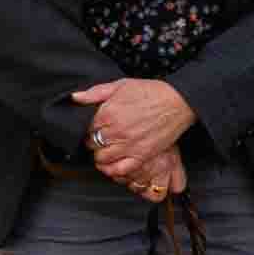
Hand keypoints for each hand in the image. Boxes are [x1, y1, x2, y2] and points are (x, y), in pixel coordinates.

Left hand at [78, 77, 194, 198]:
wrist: (178, 102)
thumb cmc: (151, 92)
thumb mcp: (121, 85)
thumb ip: (95, 92)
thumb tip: (75, 98)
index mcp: (108, 113)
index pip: (86, 127)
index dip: (89, 128)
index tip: (95, 127)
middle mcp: (116, 131)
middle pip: (92, 144)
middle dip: (94, 141)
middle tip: (102, 138)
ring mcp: (129, 145)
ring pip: (102, 158)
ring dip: (102, 155)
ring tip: (107, 150)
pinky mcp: (141, 155)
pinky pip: (120, 169)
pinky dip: (113, 170)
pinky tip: (113, 164)